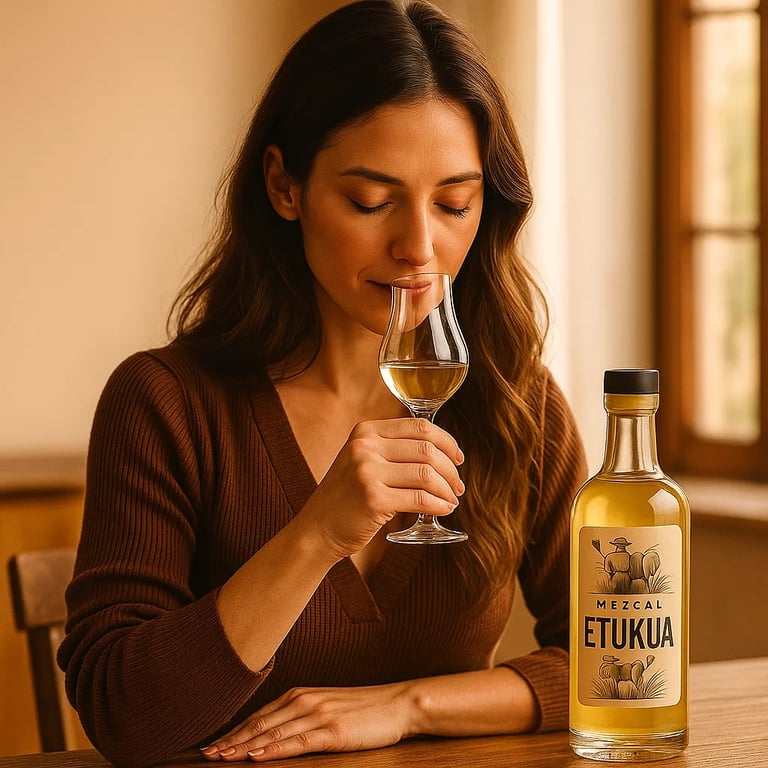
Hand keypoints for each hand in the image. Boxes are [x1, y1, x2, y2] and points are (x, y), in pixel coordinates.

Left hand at [200, 683, 414, 761]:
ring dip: (244, 747)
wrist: (398, 703)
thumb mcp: (327, 707)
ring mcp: (318, 715)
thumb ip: (300, 716)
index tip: (212, 745)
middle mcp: (304, 701)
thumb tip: (274, 734)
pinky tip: (257, 757)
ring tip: (221, 757)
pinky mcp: (333, 731)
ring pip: (272, 733)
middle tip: (205, 755)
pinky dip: (273, 750)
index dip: (234, 731)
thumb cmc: (364, 709)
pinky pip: (297, 742)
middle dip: (231, 741)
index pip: (258, 716)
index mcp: (301, 695)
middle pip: (259, 724)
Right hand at [298, 418, 464, 559]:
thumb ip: (391, 449)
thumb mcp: (361, 460)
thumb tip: (442, 450)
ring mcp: (367, 471)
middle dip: (451, 469)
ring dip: (447, 488)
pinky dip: (438, 504)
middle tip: (458, 486)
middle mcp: (364, 446)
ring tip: (452, 499)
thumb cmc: (347, 497)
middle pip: (427, 449)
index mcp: (365, 431)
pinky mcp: (373, 499)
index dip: (447, 441)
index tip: (458, 458)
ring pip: (426, 474)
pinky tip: (444, 509)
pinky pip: (420, 499)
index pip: (420, 426)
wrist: (317, 529)